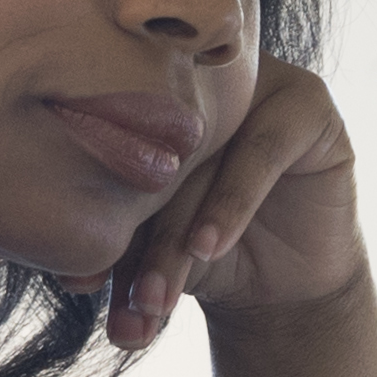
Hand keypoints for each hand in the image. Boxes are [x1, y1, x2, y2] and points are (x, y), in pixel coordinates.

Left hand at [107, 60, 369, 345]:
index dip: (95, 218)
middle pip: (156, 155)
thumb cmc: (204, 253)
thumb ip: (114, 250)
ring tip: (158, 293)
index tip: (80, 285)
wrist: (285, 285)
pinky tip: (208, 249)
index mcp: (146, 89)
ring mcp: (256, 81)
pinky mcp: (308, 103)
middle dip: (139, 238)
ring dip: (177, 233)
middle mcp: (199, 76)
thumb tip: (69, 278)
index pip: (114, 149)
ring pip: (202, 158)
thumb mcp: (149, 251)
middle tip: (131, 300)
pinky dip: (230, 204)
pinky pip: (261, 150)